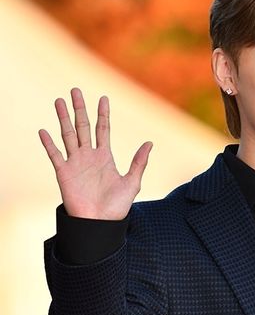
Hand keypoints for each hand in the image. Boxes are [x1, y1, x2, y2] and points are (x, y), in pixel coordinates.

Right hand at [38, 87, 152, 219]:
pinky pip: (55, 155)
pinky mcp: (63, 173)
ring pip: (67, 135)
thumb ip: (139, 162)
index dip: (103, 114)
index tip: (103, 98)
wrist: (100, 223)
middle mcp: (89, 156)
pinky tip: (44, 130)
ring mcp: (75, 163)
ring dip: (63, 118)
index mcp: (105, 157)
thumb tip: (150, 143)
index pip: (103, 130)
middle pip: (83, 127)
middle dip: (79, 109)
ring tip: (59, 101)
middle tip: (75, 90)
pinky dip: (49, 143)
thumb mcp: (132, 183)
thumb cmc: (117, 207)